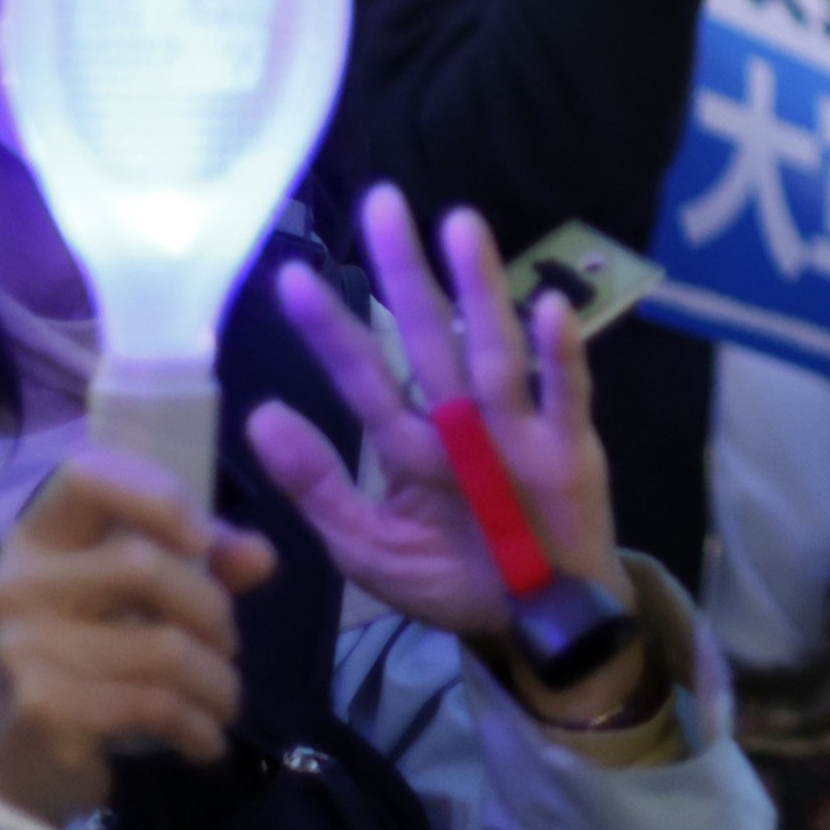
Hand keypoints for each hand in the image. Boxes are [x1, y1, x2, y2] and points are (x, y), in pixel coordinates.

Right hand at [0, 454, 277, 823]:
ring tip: (223, 701)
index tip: (203, 539)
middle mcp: (15, 586)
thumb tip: (261, 556)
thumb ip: (198, 564)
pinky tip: (204, 740)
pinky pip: (155, 704)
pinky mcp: (43, 709)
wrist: (8, 772)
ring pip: (164, 647)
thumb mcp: (127, 605)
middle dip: (213, 610)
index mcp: (33, 542)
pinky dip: (198, 725)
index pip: (84, 476)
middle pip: (145, 564)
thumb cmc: (78, 668)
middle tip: (226, 646)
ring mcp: (21, 648)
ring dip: (218, 681)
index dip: (157, 494)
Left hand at [248, 186, 623, 651]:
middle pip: (428, 337)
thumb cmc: (451, 577)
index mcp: (407, 444)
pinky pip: (566, 394)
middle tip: (383, 203)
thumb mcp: (368, 547)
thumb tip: (259, 416)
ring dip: (479, 290)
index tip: (290, 278)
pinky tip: (547, 309)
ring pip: (493, 349)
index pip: (361, 376)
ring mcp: (517, 429)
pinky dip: (561, 354)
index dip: (328, 329)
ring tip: (460, 225)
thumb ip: (316, 487)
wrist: (537, 625)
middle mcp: (459, 421)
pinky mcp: (570, 449)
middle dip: (405, 273)